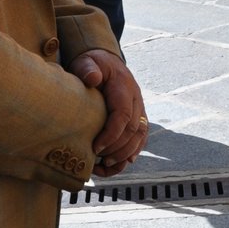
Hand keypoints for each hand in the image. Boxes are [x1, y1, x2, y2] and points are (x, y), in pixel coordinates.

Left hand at [68, 50, 147, 175]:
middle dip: (117, 149)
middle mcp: (136, 100)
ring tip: (106, 165)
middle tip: (98, 159)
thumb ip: (88, 69)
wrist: (105, 62)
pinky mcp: (137, 117)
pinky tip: (120, 164)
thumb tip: (92, 79)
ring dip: (125, 154)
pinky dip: (132, 153)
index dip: (112, 135)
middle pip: (134, 130)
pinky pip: (140, 138)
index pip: (124, 115)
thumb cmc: (93, 64)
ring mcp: (139, 110)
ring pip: (140, 137)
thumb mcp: (87, 62)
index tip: (95, 147)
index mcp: (124, 88)